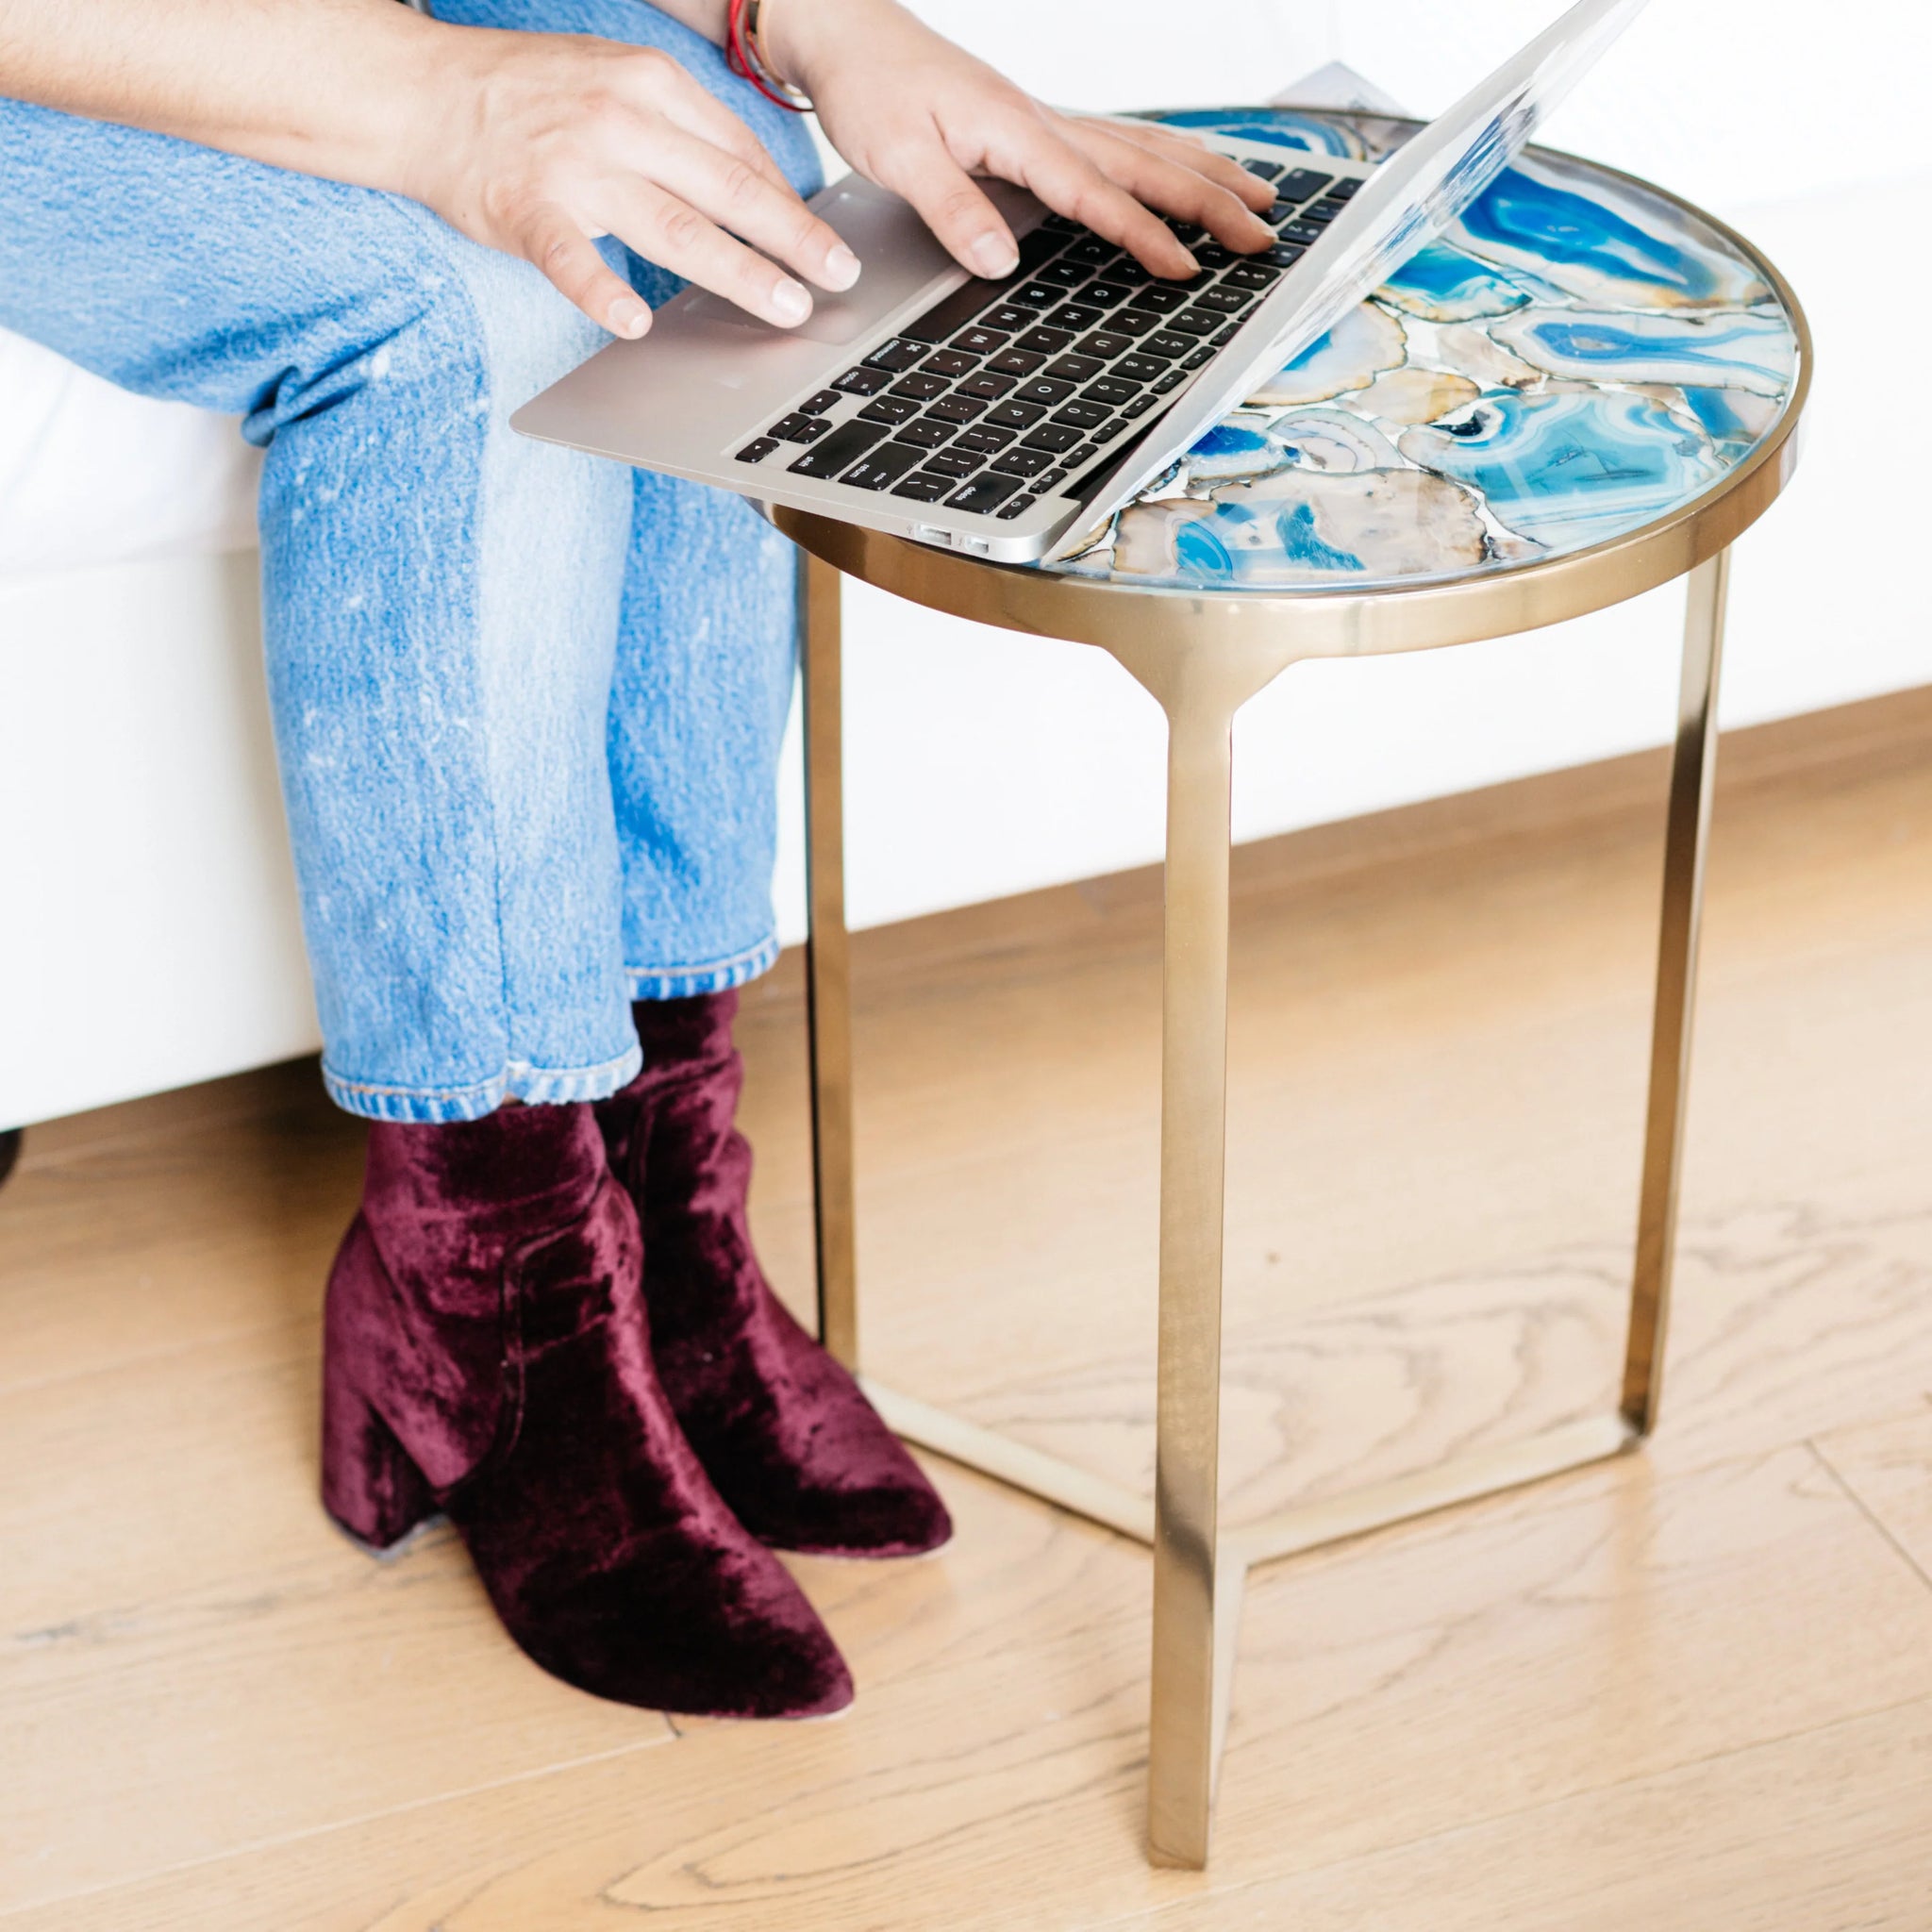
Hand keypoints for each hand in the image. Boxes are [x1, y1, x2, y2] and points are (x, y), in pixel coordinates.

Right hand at [405, 27, 860, 336]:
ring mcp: (576, 166)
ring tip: (785, 306)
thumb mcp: (613, 81)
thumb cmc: (525, 94)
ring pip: (675, 227)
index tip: (830, 246)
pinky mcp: (528, 210)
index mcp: (651, 85)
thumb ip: (680, 129)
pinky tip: (634, 324)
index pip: (740, 154)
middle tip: (838, 277)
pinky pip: (572, 258)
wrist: (422, 92)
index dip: (792, 205)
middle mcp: (623, 121)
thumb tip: (752, 182)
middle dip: (793, 238)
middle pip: (727, 190)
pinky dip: (602, 291)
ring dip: (739, 272)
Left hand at [765, 0, 1277, 279]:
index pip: (1095, 194)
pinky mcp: (1042, 126)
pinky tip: (1192, 170)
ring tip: (1260, 199)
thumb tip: (999, 263)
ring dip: (1206, 174)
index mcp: (1016, 131)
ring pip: (1147, 146)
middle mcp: (1045, 122)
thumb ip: (951, 211)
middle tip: (1264, 237)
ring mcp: (1050, 122)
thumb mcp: (897, 158)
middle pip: (1146, 164)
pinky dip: (1171, 157)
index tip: (1185, 271)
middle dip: (1210, 203)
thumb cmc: (872, 90)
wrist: (851, 36)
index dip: (1143, 235)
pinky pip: (1124, 142)